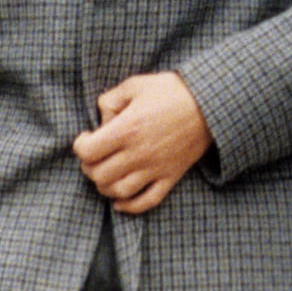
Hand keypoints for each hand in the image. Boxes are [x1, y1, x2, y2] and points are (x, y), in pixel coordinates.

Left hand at [72, 71, 211, 213]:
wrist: (210, 104)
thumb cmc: (172, 90)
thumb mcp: (136, 84)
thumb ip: (111, 99)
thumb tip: (101, 119)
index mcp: (128, 128)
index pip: (88, 152)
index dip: (80, 146)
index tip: (86, 137)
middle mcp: (139, 152)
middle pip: (99, 174)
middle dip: (89, 166)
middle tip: (93, 155)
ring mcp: (156, 168)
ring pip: (119, 191)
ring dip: (105, 186)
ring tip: (106, 172)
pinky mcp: (171, 176)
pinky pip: (147, 201)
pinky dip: (129, 206)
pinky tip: (119, 200)